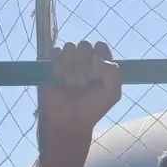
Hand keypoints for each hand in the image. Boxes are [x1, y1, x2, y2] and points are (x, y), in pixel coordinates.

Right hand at [37, 40, 120, 166]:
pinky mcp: (54, 65)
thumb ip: (113, 72)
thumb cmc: (93, 108)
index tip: (97, 76)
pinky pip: (55, 51)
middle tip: (83, 84)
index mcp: (101, 64)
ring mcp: (69, 62)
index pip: (100, 46)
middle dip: (83, 65)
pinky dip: (58, 64)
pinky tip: (60, 77)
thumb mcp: (112, 94)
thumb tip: (95, 56)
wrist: (70, 121)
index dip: (98, 58)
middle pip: (84, 45)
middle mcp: (86, 60)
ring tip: (71, 84)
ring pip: (69, 46)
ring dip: (70, 67)